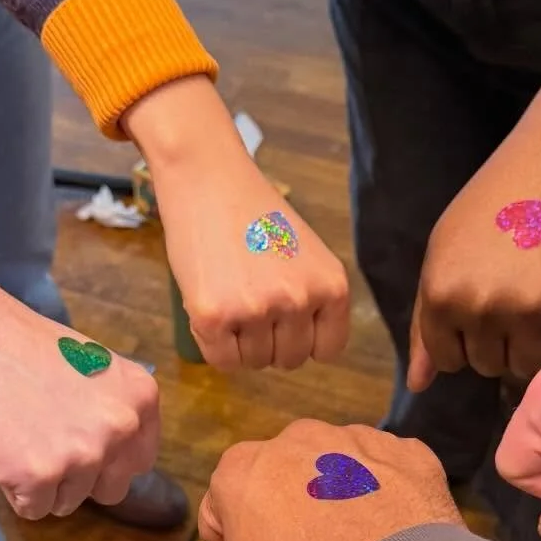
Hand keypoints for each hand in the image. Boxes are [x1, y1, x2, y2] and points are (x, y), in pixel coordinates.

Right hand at [0, 288, 159, 517]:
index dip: (108, 461)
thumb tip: (115, 457)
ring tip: (18, 437)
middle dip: (79, 479)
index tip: (80, 446)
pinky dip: (14, 489)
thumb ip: (113, 411)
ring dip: (43, 483)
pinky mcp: (40, 474)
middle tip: (45, 444)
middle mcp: (121, 427)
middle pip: (111, 490)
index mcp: (141, 398)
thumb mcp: (93, 367)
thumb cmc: (23, 346)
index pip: (140, 461)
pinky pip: (33, 508)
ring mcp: (82, 453)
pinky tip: (2, 450)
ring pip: (69, 502)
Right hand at [126, 78, 349, 369]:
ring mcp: (257, 309)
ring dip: (239, 341)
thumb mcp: (306, 256)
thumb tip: (304, 348)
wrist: (208, 179)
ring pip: (254, 362)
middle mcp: (300, 300)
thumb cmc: (255, 215)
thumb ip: (313, 298)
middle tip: (248, 302)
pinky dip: (213, 344)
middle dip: (268, 342)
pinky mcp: (214, 315)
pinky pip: (221, 361)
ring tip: (228, 296)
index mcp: (332, 286)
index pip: (328, 350)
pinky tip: (209, 308)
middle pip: (289, 360)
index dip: (302, 340)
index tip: (284, 322)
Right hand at [198, 420, 462, 540]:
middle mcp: (300, 440)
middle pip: (281, 484)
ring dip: (339, 507)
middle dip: (289, 520)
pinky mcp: (413, 457)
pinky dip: (389, 504)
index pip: (221, 511)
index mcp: (242, 471)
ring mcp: (362, 443)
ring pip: (338, 474)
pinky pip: (391, 478)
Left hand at [410, 147, 540, 388]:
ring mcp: (531, 310)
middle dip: (496, 341)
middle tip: (511, 296)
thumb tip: (418, 386)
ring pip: (524, 366)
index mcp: (444, 296)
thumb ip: (426, 324)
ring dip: (528, 344)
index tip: (479, 308)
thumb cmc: (488, 210)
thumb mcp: (440, 257)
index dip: (463, 339)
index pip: (449, 361)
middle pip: (486, 366)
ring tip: (534, 299)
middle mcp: (484, 308)